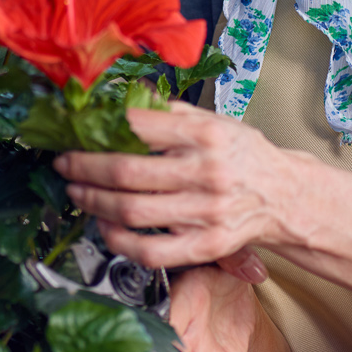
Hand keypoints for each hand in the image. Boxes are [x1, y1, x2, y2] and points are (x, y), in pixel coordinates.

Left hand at [53, 101, 311, 267]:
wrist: (285, 195)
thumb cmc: (244, 156)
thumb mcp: (214, 121)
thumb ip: (169, 113)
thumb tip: (120, 100)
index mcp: (205, 134)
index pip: (137, 127)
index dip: (97, 131)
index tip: (76, 134)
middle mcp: (206, 172)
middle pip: (125, 171)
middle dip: (83, 168)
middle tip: (65, 165)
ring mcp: (206, 212)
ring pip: (131, 211)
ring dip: (93, 202)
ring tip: (78, 193)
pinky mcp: (206, 244)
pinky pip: (151, 250)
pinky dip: (118, 241)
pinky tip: (105, 227)